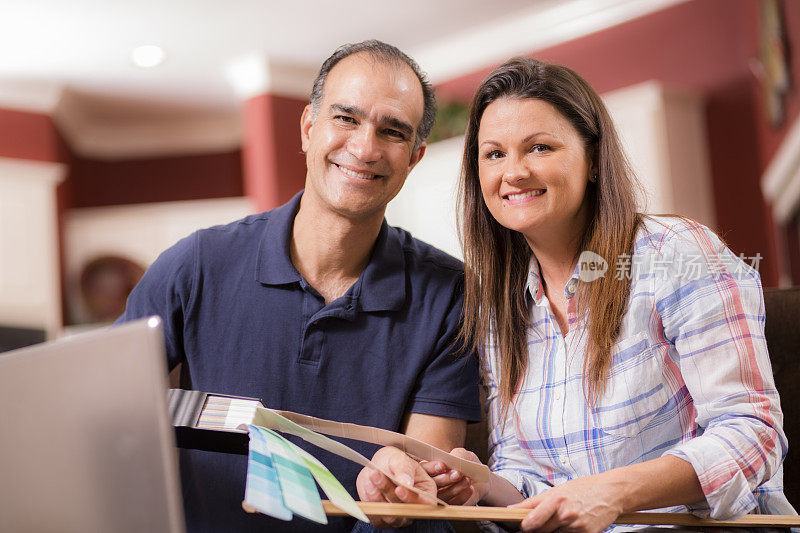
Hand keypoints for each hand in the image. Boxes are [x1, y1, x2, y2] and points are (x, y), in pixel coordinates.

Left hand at [356, 446, 436, 528]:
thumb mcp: (400, 459)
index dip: (411, 499)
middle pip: (404, 510)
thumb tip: (406, 483)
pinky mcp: (382, 518)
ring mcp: (398, 516)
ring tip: (371, 477)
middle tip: (376, 474)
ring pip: (389, 515)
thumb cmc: (394, 462)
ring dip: (377, 497)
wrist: (378, 467)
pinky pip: (376, 517)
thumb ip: (404, 469)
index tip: (399, 488)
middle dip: (388, 492)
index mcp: (425, 494)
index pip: (424, 504)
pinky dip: (370, 502)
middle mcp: (413, 508)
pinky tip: (368, 486)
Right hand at [420, 447, 484, 505]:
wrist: (479, 479)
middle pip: (431, 484)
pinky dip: (462, 497)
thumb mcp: (464, 455)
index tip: (442, 466)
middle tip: (457, 474)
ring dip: (455, 488)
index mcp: (429, 468)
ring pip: (442, 496)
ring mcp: (438, 497)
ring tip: (467, 480)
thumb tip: (453, 459)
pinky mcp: (448, 507)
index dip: (432, 467)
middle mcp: (430, 483)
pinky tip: (471, 488)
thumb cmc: (467, 463)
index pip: (424, 468)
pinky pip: (452, 504)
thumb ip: (457, 454)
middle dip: (444, 478)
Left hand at [509, 475, 623, 532]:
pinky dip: (569, 532)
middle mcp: (565, 514)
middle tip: (544, 520)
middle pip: (541, 530)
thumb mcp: (558, 490)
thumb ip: (535, 501)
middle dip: (538, 527)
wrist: (611, 492)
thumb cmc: (583, 488)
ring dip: (556, 529)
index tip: (522, 525)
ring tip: (566, 517)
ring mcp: (576, 527)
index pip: (533, 520)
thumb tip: (513, 509)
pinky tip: (576, 522)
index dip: (525, 525)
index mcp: (555, 500)